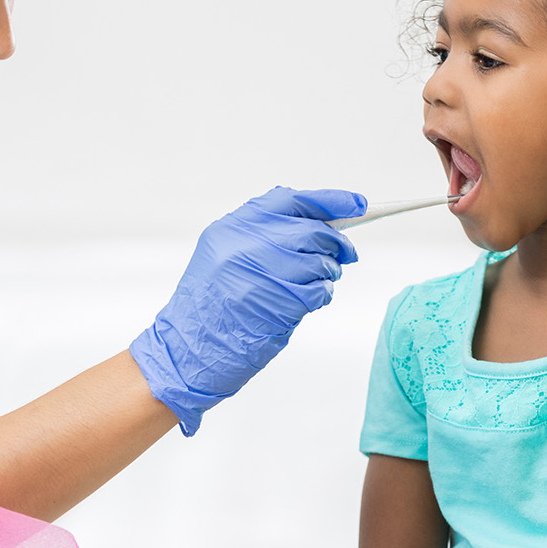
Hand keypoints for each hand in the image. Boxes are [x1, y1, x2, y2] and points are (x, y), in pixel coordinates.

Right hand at [129, 186, 364, 433]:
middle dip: (336, 243)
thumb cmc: (211, 302)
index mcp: (234, 227)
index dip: (331, 200)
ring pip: (322, 262)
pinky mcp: (281, 303)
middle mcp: (249, 245)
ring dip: (329, 272)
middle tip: (345, 253)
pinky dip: (323, 294)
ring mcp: (265, 274)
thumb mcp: (224, 252)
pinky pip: (320, 290)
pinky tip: (309, 300)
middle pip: (314, 230)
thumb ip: (266, 233)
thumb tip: (322, 223)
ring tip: (315, 282)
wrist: (188, 347)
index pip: (293, 200)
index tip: (358, 204)